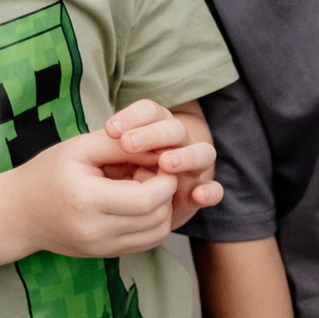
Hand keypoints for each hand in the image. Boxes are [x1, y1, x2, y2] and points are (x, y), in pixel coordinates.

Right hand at [1, 126, 187, 258]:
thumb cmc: (48, 173)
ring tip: (142, 189)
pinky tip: (137, 205)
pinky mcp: (106, 254)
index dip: (165, 178)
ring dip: (162, 208)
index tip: (159, 162)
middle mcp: (94, 231)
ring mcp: (101, 248)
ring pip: (158, 232)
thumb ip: (123, 145)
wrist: (18, 213)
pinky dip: (153, 223)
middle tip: (148, 173)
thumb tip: (163, 150)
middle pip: (157, 216)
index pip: (147, 198)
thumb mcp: (81, 147)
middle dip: (165, 192)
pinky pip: (148, 242)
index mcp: (86, 200)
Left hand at [104, 99, 219, 228]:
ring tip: (166, 164)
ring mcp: (192, 168)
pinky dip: (210, 191)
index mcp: (153, 128)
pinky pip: (213, 190)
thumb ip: (110, 150)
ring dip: (187, 156)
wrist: (126, 206)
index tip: (110, 130)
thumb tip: (114, 143)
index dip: (133, 117)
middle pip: (176, 129)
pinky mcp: (198, 194)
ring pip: (203, 153)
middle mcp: (178, 143)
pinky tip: (198, 195)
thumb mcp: (105, 159)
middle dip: (153, 135)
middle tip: (129, 144)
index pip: (150, 111)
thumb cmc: (108, 176)